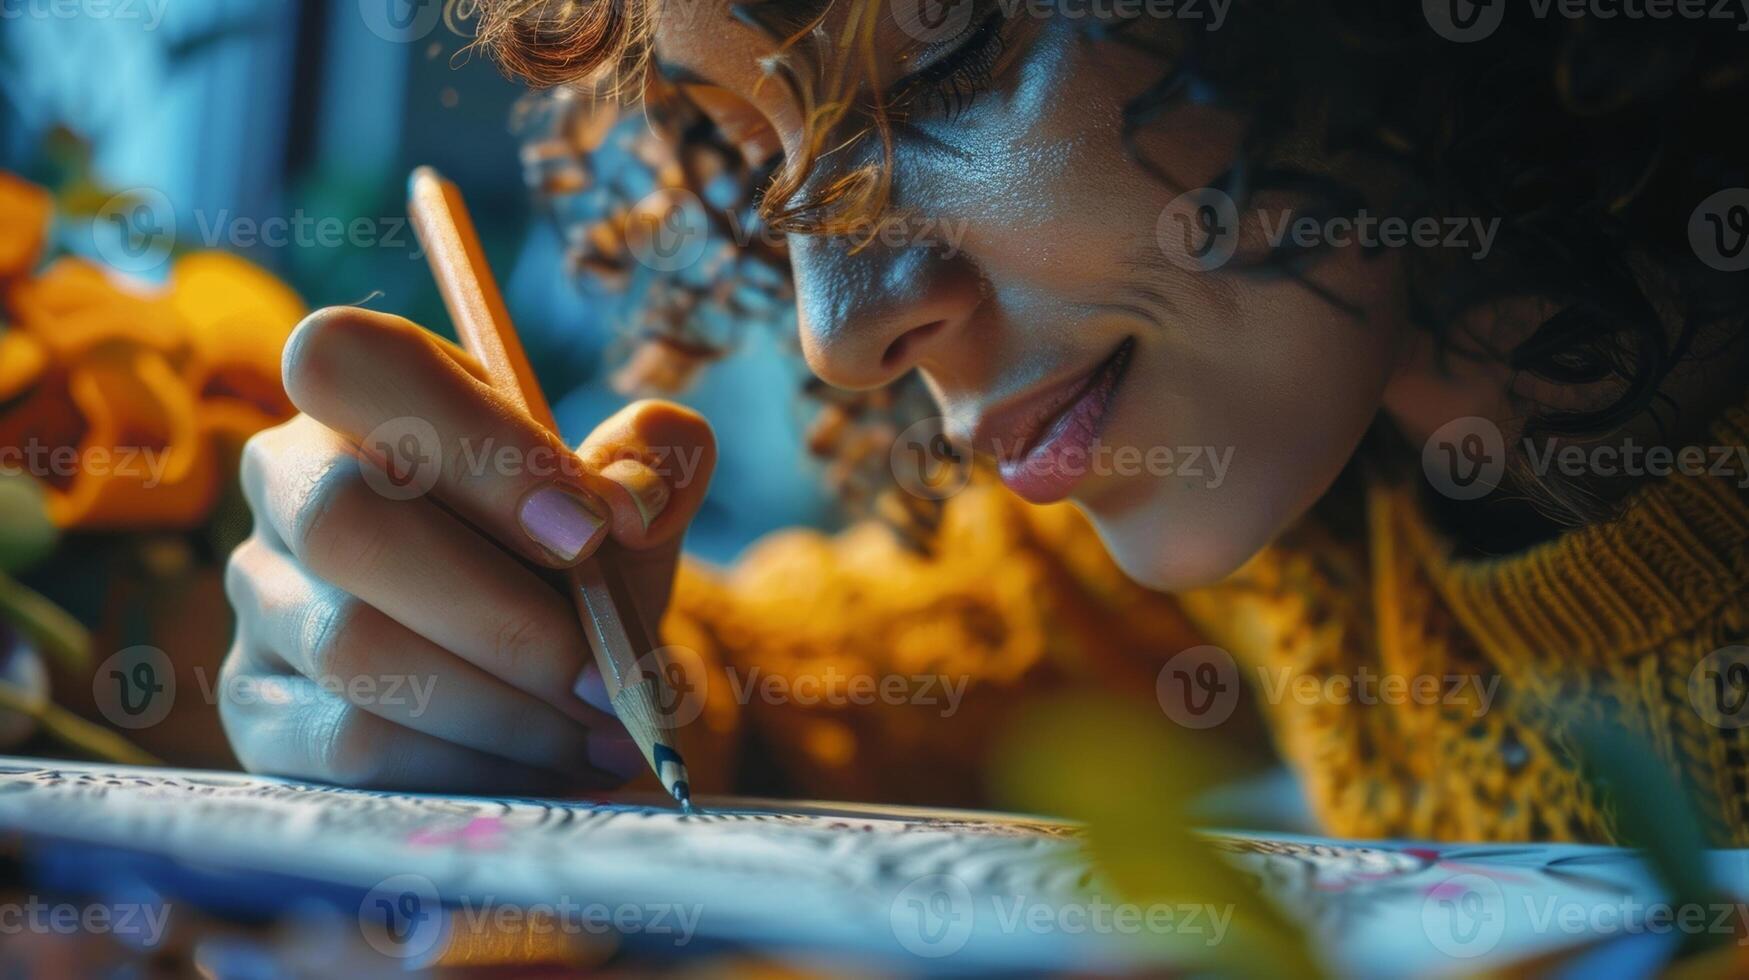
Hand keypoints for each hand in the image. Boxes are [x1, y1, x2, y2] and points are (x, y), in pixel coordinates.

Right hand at [221, 307, 715, 792]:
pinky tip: (547, 770)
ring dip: (502, 705)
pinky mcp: (260, 709)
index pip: (354, 362)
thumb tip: (631, 499)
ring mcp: (261, 598)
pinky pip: (345, 743)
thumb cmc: (572, 563)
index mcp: (366, 395)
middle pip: (342, 518)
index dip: (470, 444)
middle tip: (607, 675)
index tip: (593, 531)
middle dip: (500, 612)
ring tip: (601, 730)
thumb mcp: (626, 497)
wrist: (545, 671)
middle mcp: (287, 482)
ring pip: (352, 647)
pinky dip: (467, 764)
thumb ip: (653, 462)